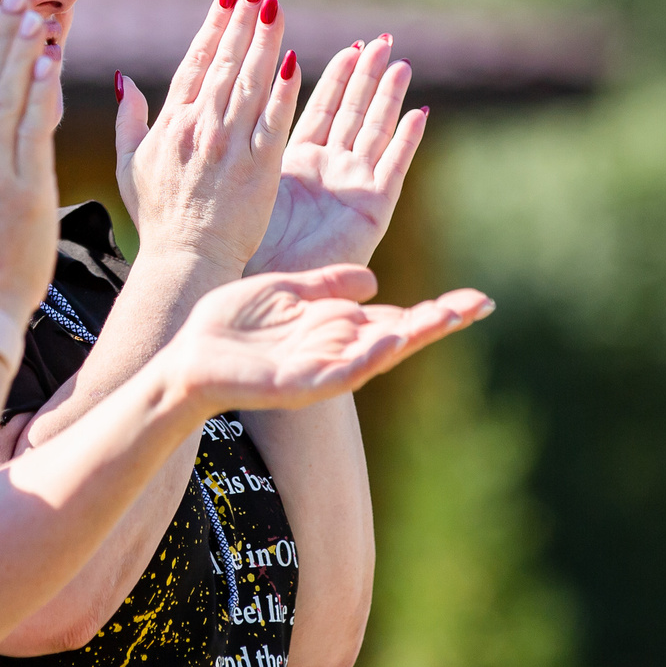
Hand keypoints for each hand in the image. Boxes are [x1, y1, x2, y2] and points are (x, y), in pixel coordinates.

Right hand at [115, 0, 300, 275]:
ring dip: (264, 41)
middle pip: (225, 62)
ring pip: (250, 83)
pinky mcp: (259, 169)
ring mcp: (230, 147)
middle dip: (243, 19)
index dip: (214, 24)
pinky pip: (274, 121)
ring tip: (275, 5)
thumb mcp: (130, 166)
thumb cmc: (160, 218)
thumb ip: (129, 120)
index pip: (196, 62)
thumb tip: (124, 80)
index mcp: (171, 123)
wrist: (186, 262)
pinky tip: (293, 61)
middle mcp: (200, 128)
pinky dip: (282, 91)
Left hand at [161, 266, 492, 412]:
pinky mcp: (294, 384)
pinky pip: (336, 373)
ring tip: (445, 318)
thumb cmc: (230, 326)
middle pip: (399, 336)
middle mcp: (336, 349)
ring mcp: (319, 369)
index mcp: (335, 326)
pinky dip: (363, 359)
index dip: (435, 309)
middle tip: (479, 305)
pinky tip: (386, 344)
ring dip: (410, 338)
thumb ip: (327, 286)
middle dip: (438, 321)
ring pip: (376, 356)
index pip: (397, 317)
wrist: (186, 357)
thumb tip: (373, 282)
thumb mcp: (285, 291)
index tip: (476, 299)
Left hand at [247, 34, 425, 276]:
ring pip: (376, 133)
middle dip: (368, 77)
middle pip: (354, 113)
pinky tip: (419, 113)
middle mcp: (329, 171)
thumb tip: (225, 102)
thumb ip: (246, 143)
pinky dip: (407, 140)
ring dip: (390, 99)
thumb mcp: (243, 180)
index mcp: (297, 162)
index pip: (322, 108)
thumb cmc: (245, 243)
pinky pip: (393, 168)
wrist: (265, 285)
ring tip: (401, 65)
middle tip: (383, 41)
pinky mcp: (372, 211)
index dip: (337, 77)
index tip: (351, 45)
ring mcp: (353, 189)